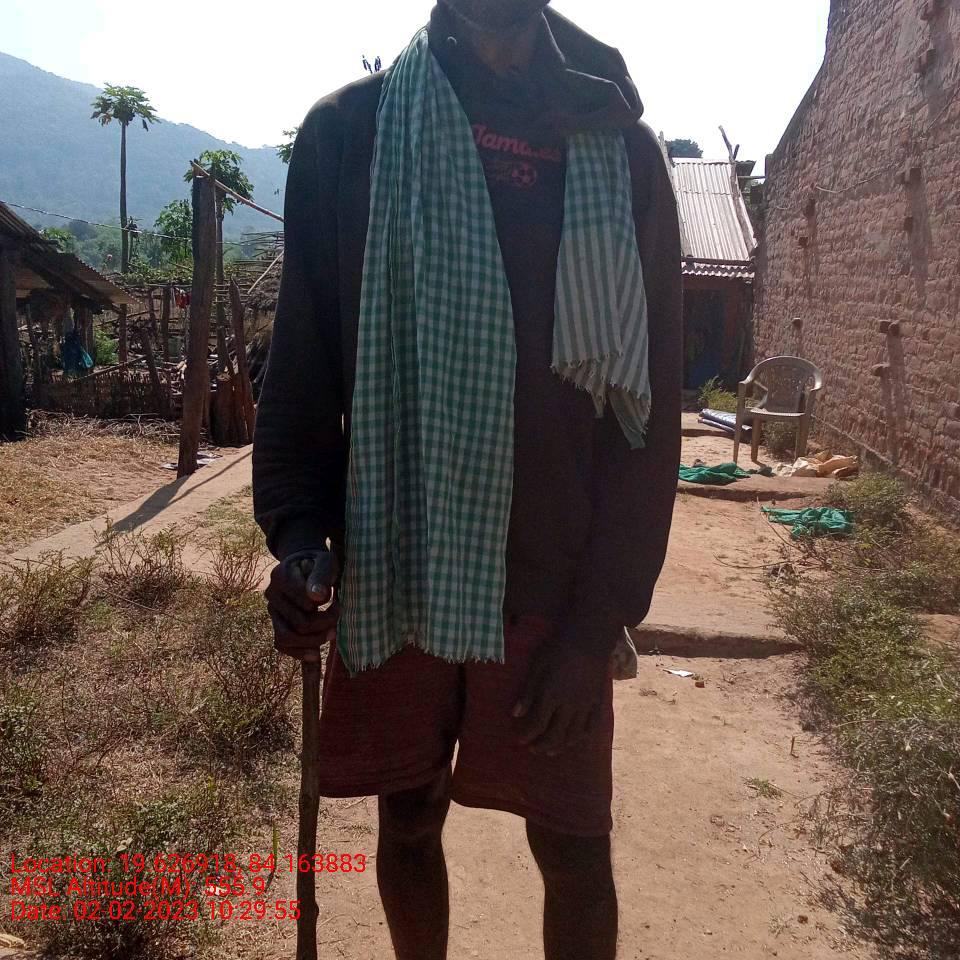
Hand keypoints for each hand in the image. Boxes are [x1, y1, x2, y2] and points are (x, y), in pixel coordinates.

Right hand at [264, 549, 339, 659]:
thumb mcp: (325, 562)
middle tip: (339, 615)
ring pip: (286, 637)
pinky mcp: (276, 623)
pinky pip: (281, 644)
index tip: (335, 599)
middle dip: (324, 623)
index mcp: (281, 575)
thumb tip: (317, 597)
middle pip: (299, 622)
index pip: (303, 602)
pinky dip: (298, 652)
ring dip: (313, 641)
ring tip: (332, 634)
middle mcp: (271, 594)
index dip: (323, 606)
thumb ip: (321, 575)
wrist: (305, 565)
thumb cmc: (318, 564)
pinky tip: (315, 654)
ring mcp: (272, 610)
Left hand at [512, 634, 610, 756]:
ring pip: (573, 734)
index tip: (519, 741)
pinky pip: (591, 726)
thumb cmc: (557, 648)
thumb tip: (515, 714)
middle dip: (542, 745)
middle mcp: (569, 706)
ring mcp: (586, 705)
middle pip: (555, 734)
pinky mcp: (598, 702)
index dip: (527, 735)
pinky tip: (575, 739)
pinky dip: (582, 736)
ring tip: (551, 751)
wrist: (588, 638)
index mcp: (551, 696)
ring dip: (560, 745)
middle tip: (533, 749)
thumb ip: (528, 692)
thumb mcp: (537, 666)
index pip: (537, 724)